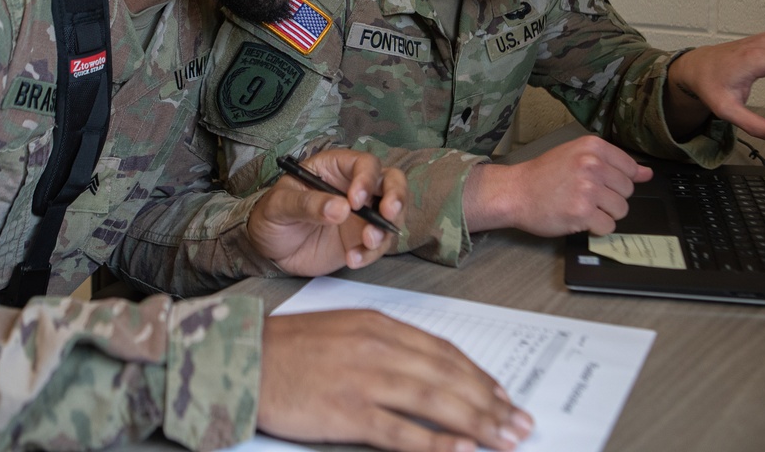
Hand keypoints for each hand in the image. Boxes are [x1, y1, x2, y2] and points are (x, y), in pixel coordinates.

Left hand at [248, 149, 405, 274]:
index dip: (366, 179)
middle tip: (388, 212)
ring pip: (392, 214)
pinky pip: (378, 245)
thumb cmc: (272, 215)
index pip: (364, 164)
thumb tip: (339, 209)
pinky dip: (371, 253)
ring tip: (367, 241)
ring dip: (385, 228)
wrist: (269, 249)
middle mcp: (355, 187)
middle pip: (391, 182)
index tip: (355, 201)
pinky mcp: (360, 240)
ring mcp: (362, 215)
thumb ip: (308, 204)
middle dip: (397, 196)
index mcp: (336, 168)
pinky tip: (353, 259)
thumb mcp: (280, 205)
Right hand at [258, 309, 533, 451]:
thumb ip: (386, 345)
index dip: (480, 375)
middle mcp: (380, 347)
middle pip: (449, 377)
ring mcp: (365, 380)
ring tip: (507, 439)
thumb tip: (427, 372)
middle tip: (520, 423)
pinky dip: (436, 445)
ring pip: (436, 402)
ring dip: (478, 423)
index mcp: (380, 324)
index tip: (504, 395)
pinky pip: (401, 432)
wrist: (243, 358)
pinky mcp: (347, 412)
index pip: (444, 352)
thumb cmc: (291, 347)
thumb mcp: (345, 329)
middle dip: (491, 402)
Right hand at [466, 134, 652, 235]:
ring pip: (621, 210)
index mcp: (593, 147)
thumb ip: (612, 163)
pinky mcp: (582, 213)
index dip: (617, 181)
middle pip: (627, 191)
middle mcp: (592, 165)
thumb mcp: (577, 156)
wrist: (515, 192)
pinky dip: (596, 228)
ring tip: (582, 207)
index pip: (630, 168)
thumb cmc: (544, 175)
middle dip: (610, 198)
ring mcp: (588, 189)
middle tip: (586, 196)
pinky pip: (608, 226)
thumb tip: (647, 173)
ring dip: (604, 214)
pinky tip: (579, 219)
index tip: (601, 184)